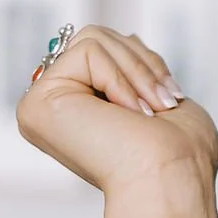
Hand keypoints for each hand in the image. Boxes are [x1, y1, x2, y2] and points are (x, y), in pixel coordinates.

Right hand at [16, 26, 217, 213]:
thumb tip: (126, 39)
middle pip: (97, 36)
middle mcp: (56, 108)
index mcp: (81, 109)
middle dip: (142, 63)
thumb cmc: (180, 155)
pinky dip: (120, 78)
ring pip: (92, 38)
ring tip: (149, 110)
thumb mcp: (161, 96)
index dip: (144, 63)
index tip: (169, 100)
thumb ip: (134, 69)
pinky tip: (129, 113)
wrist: (173, 181)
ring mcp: (41, 105)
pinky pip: (87, 51)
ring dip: (136, 71)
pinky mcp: (37, 102)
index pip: (108, 49)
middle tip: (164, 103)